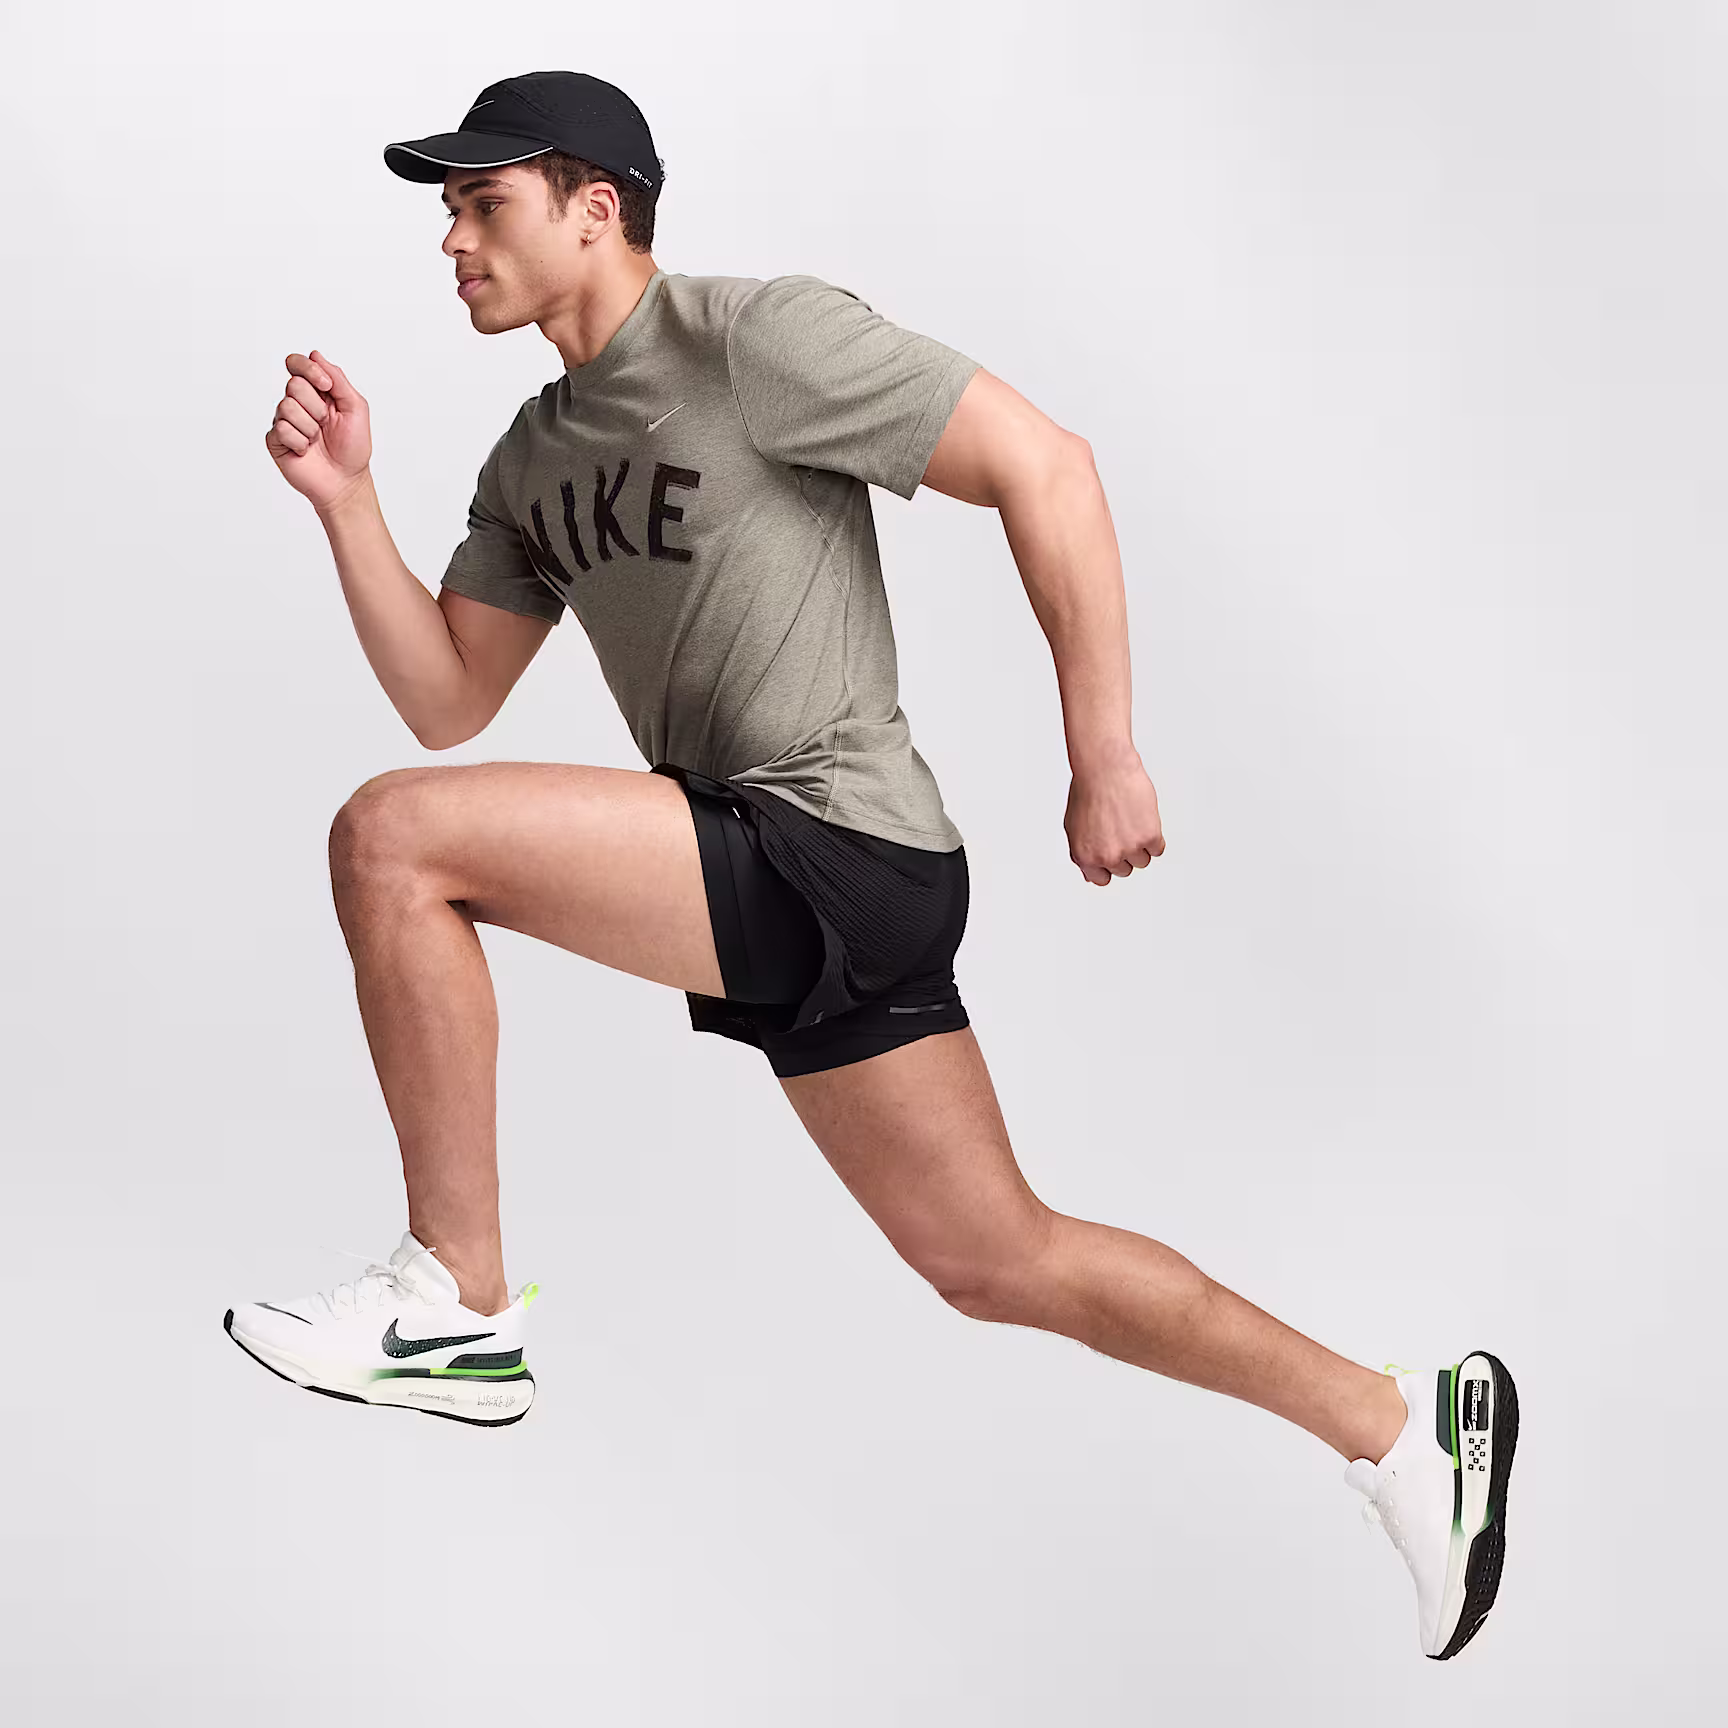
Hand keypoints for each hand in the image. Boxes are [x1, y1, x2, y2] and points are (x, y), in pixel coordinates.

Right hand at [265, 349, 371, 510]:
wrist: (346, 480)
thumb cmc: (353, 447)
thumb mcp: (355, 407)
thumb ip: (337, 379)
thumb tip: (315, 354)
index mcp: (315, 391)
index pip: (297, 364)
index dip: (308, 369)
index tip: (326, 386)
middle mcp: (297, 402)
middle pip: (293, 384)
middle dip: (316, 406)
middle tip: (325, 423)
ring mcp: (284, 421)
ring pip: (287, 406)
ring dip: (310, 426)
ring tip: (316, 439)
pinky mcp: (275, 440)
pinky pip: (282, 429)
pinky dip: (300, 442)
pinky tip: (305, 451)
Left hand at [1064, 752, 1165, 885]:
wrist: (1105, 768)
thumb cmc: (1088, 790)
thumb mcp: (1074, 827)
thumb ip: (1084, 853)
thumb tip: (1091, 875)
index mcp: (1085, 857)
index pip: (1102, 879)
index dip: (1108, 864)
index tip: (1112, 851)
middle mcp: (1106, 857)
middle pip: (1124, 870)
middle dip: (1124, 851)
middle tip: (1120, 827)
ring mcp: (1129, 848)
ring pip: (1142, 861)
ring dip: (1140, 843)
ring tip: (1130, 820)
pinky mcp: (1150, 836)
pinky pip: (1158, 849)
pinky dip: (1154, 835)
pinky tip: (1143, 818)